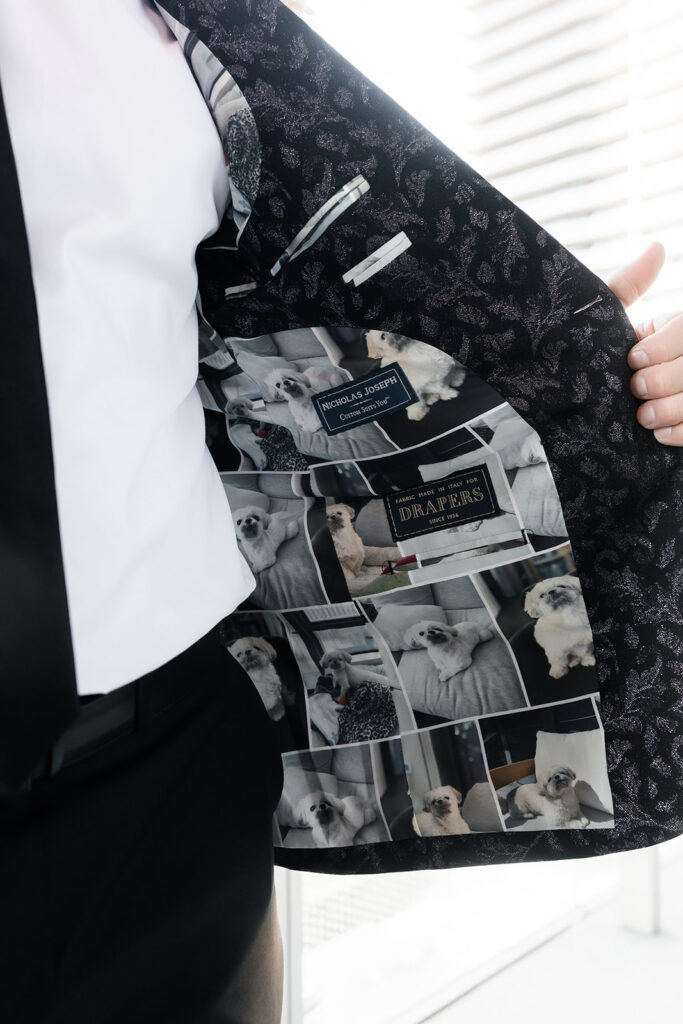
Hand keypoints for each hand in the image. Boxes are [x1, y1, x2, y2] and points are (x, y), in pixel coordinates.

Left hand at [607, 241, 682, 445]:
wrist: (578, 411)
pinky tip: (660, 435)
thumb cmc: (597, 358)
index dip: (665, 345)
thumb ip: (627, 287)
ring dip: (675, 408)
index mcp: (680, 328)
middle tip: (635, 390)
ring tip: (644, 417)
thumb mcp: (605, 321)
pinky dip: (682, 432)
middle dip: (667, 380)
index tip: (633, 360)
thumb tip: (657, 246)